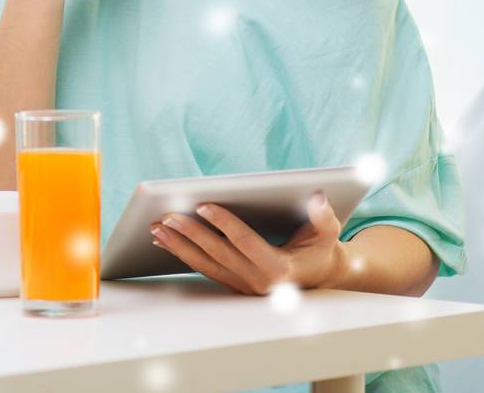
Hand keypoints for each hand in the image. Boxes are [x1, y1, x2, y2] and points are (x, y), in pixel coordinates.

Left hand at [150, 193, 346, 294]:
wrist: (320, 277)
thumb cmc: (321, 248)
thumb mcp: (327, 232)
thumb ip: (323, 216)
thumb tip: (316, 197)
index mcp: (279, 268)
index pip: (245, 242)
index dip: (224, 223)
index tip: (203, 204)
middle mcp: (259, 282)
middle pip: (218, 254)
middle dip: (191, 234)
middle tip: (166, 216)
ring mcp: (244, 287)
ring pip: (206, 265)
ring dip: (179, 246)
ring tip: (156, 229)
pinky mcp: (234, 285)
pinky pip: (204, 269)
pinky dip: (183, 255)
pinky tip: (164, 241)